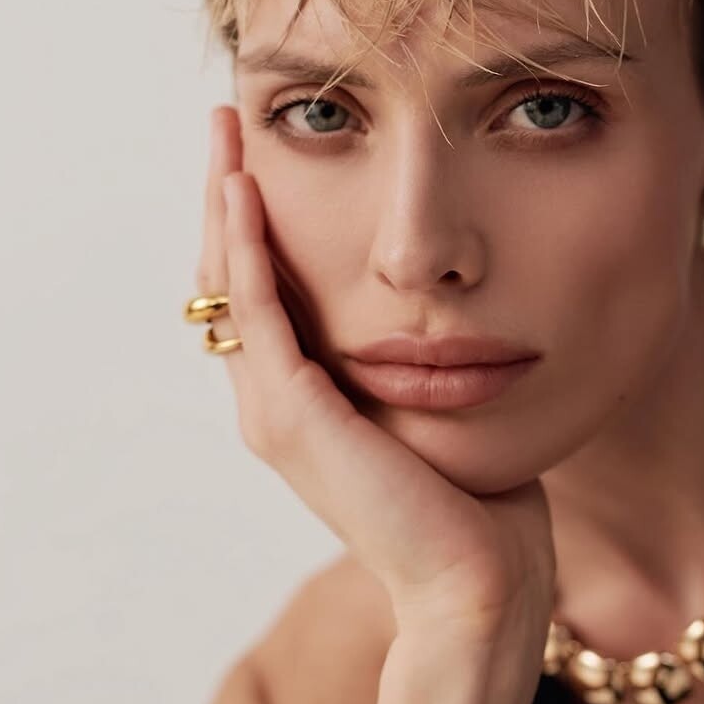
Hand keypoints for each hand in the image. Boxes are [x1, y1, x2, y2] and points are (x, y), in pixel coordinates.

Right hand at [194, 106, 556, 648]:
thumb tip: (447, 322)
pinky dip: (246, 245)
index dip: (256, 225)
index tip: (265, 156)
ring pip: (230, 283)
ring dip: (224, 201)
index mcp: (304, 405)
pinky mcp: (292, 413)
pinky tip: (245, 187)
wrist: (479, 581)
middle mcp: (273, 404)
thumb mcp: (439, 414)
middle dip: (227, 195)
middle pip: (231, 278)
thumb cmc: (478, 508)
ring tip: (226, 130)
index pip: (263, 294)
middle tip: (228, 121)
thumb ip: (420, 369)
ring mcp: (273, 411)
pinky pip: (257, 309)